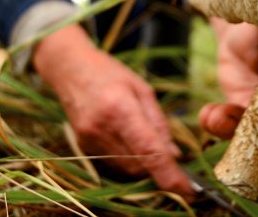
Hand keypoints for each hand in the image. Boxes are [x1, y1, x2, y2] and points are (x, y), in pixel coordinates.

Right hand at [33, 24, 193, 198]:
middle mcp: (102, 128)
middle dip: (158, 166)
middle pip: (139, 165)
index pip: (148, 151)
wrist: (69, 68)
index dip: (170, 175)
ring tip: (144, 137)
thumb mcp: (142, 89)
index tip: (188, 189)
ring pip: (126, 169)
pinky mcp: (82, 146)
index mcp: (120, 108)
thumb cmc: (110, 72)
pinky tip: (126, 137)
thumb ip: (159, 123)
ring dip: (143, 163)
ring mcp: (89, 139)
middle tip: (170, 155)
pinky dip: (127, 158)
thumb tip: (174, 155)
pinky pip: (112, 163)